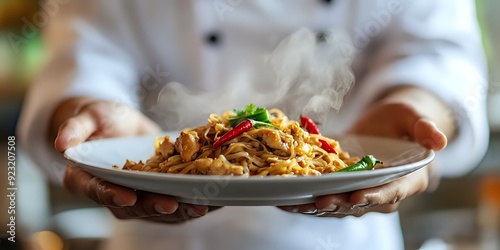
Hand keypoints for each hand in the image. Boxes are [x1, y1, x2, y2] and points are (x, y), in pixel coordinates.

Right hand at [53, 98, 217, 222]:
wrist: (116, 125)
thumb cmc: (99, 120)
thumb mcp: (87, 117)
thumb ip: (75, 128)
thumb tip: (63, 143)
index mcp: (87, 179)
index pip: (97, 191)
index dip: (111, 195)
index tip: (128, 196)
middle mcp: (112, 194)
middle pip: (133, 206)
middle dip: (154, 206)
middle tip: (174, 203)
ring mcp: (137, 196)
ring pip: (157, 210)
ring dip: (180, 211)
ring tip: (201, 206)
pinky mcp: (157, 192)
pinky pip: (175, 203)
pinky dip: (193, 202)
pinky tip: (213, 200)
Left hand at [280, 87, 452, 216]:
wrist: (388, 124)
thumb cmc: (403, 120)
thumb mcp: (415, 118)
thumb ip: (425, 129)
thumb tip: (439, 141)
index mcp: (408, 179)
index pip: (392, 191)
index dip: (374, 196)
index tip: (356, 197)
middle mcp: (383, 191)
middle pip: (361, 203)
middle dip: (339, 203)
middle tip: (320, 201)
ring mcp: (361, 191)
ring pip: (340, 204)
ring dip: (318, 206)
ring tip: (298, 205)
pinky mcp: (343, 187)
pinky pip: (326, 196)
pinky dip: (307, 200)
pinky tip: (287, 200)